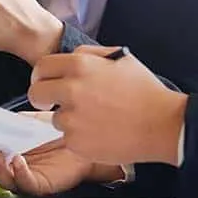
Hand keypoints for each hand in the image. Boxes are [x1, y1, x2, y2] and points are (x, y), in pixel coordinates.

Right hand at [0, 130, 123, 196]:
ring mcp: (23, 176)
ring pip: (1, 179)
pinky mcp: (40, 184)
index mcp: (1, 150)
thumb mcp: (24, 121)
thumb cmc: (54, 131)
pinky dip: (20, 172)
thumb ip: (3, 122)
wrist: (83, 137)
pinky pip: (26, 183)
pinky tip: (18, 161)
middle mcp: (9, 166)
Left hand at [29, 45, 187, 165]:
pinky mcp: (76, 142)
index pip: (41, 67)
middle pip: (36, 94)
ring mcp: (72, 118)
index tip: (45, 83)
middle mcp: (72, 90)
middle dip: (42, 98)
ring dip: (69, 119)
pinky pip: (68, 138)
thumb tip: (70, 57)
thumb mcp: (121, 59)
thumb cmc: (144, 92)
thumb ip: (90, 55)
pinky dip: (81, 137)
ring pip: (55, 118)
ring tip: (96, 119)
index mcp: (81, 66)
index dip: (41, 76)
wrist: (162, 125)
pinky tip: (101, 133)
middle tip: (54, 103)